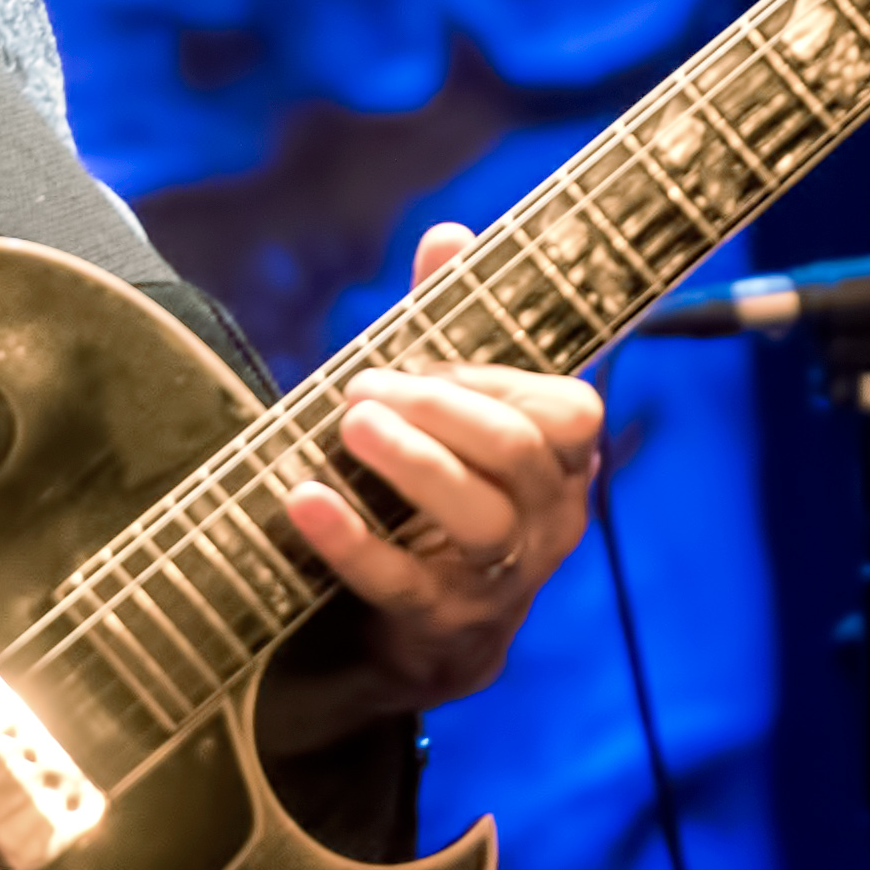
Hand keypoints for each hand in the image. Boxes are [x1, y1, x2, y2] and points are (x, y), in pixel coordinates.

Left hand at [275, 221, 603, 740]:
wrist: (430, 634)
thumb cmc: (445, 496)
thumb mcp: (454, 411)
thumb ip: (454, 325)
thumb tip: (448, 235)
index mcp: (562, 467)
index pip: (567, 412)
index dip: (495, 379)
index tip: (425, 359)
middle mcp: (547, 524)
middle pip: (517, 456)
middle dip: (439, 407)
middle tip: (362, 384)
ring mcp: (500, 582)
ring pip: (478, 521)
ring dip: (412, 464)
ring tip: (350, 423)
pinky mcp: (440, 627)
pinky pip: (401, 583)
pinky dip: (350, 541)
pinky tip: (303, 500)